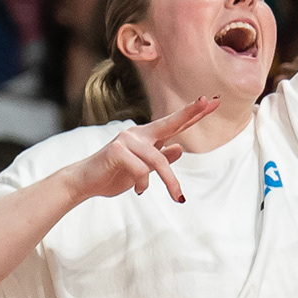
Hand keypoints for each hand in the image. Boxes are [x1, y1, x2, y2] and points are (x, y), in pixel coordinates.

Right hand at [60, 97, 213, 202]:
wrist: (85, 182)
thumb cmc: (113, 174)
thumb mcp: (143, 169)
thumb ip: (160, 158)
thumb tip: (180, 148)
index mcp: (146, 137)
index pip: (174, 124)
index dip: (193, 113)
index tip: (212, 101)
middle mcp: (137, 133)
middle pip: (169, 124)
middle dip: (190, 113)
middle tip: (209, 101)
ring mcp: (126, 140)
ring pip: (158, 160)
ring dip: (170, 181)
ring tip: (177, 197)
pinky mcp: (116, 150)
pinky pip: (141, 169)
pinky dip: (143, 183)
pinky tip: (138, 190)